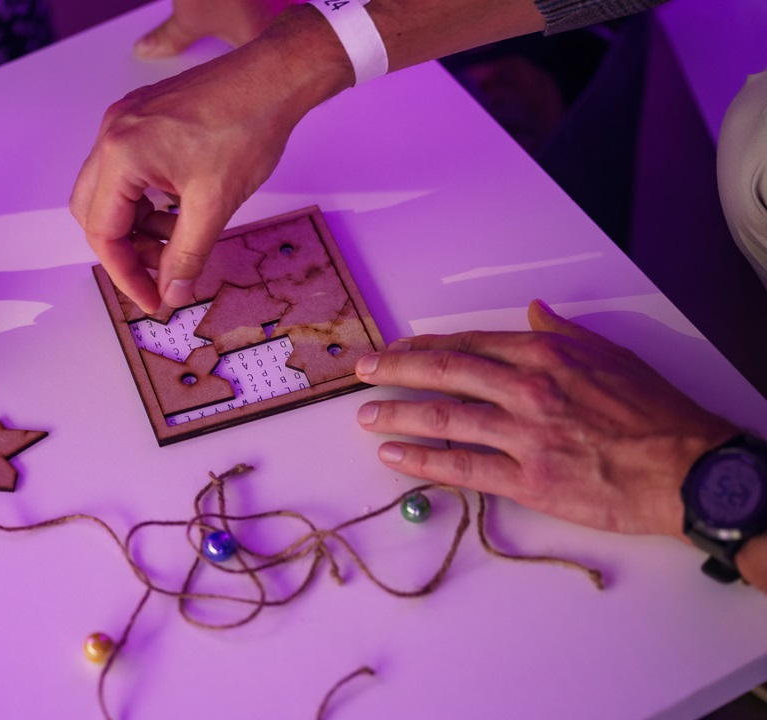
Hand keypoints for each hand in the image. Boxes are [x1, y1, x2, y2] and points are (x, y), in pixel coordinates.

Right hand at [72, 7, 351, 312]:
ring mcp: (124, 121)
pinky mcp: (141, 117)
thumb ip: (187, 255)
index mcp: (122, 154)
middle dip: (125, 251)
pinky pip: (126, 169)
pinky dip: (144, 199)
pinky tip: (176, 212)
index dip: (126, 274)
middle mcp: (112, 134)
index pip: (103, 232)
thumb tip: (172, 292)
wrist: (274, 76)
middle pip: (93, 212)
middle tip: (161, 275)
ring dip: (136, 226)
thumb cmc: (247, 125)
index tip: (152, 299)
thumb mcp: (215, 204)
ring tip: (175, 244)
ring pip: (109, 192)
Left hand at [354, 300, 738, 538]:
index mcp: (544, 355)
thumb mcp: (613, 355)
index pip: (467, 343)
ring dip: (396, 414)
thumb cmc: (656, 413)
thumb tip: (535, 311)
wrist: (687, 469)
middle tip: (361, 371)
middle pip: (443, 372)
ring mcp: (523, 435)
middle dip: (394, 370)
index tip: (395, 348)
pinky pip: (461, 467)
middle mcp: (526, 389)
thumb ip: (565, 333)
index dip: (423, 346)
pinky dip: (421, 461)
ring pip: (444, 418)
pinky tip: (393, 456)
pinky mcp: (527, 480)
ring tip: (365, 415)